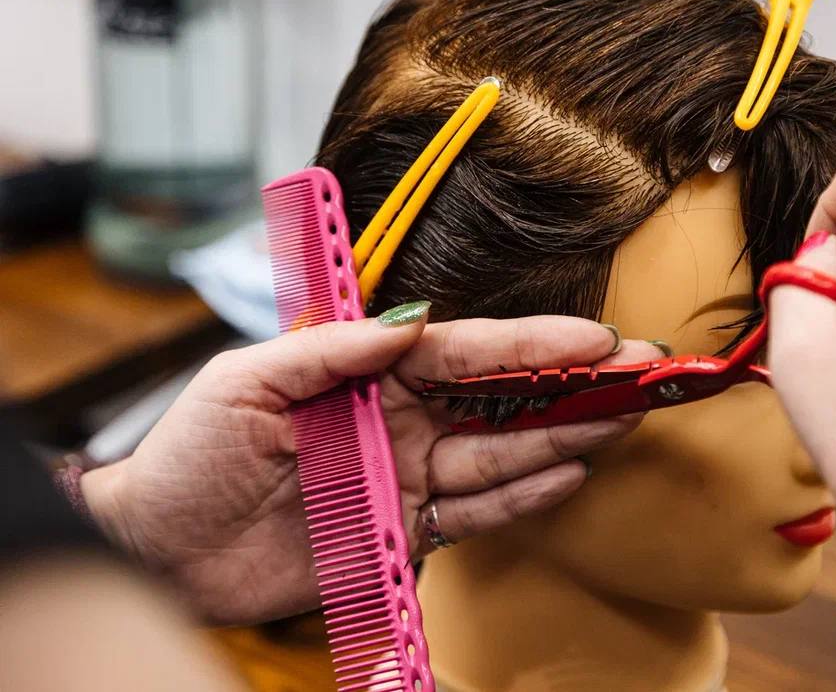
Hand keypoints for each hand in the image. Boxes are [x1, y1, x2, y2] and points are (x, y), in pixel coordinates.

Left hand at [80, 309, 656, 624]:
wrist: (156, 551)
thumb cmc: (188, 455)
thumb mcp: (247, 382)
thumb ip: (332, 351)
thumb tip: (415, 321)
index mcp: (367, 374)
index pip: (466, 351)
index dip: (533, 342)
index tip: (595, 336)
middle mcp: (399, 420)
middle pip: (502, 398)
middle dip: (572, 384)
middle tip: (641, 373)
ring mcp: (406, 476)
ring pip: (501, 453)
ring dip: (564, 437)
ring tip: (623, 421)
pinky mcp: (402, 533)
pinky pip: (473, 514)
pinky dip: (521, 496)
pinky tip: (567, 474)